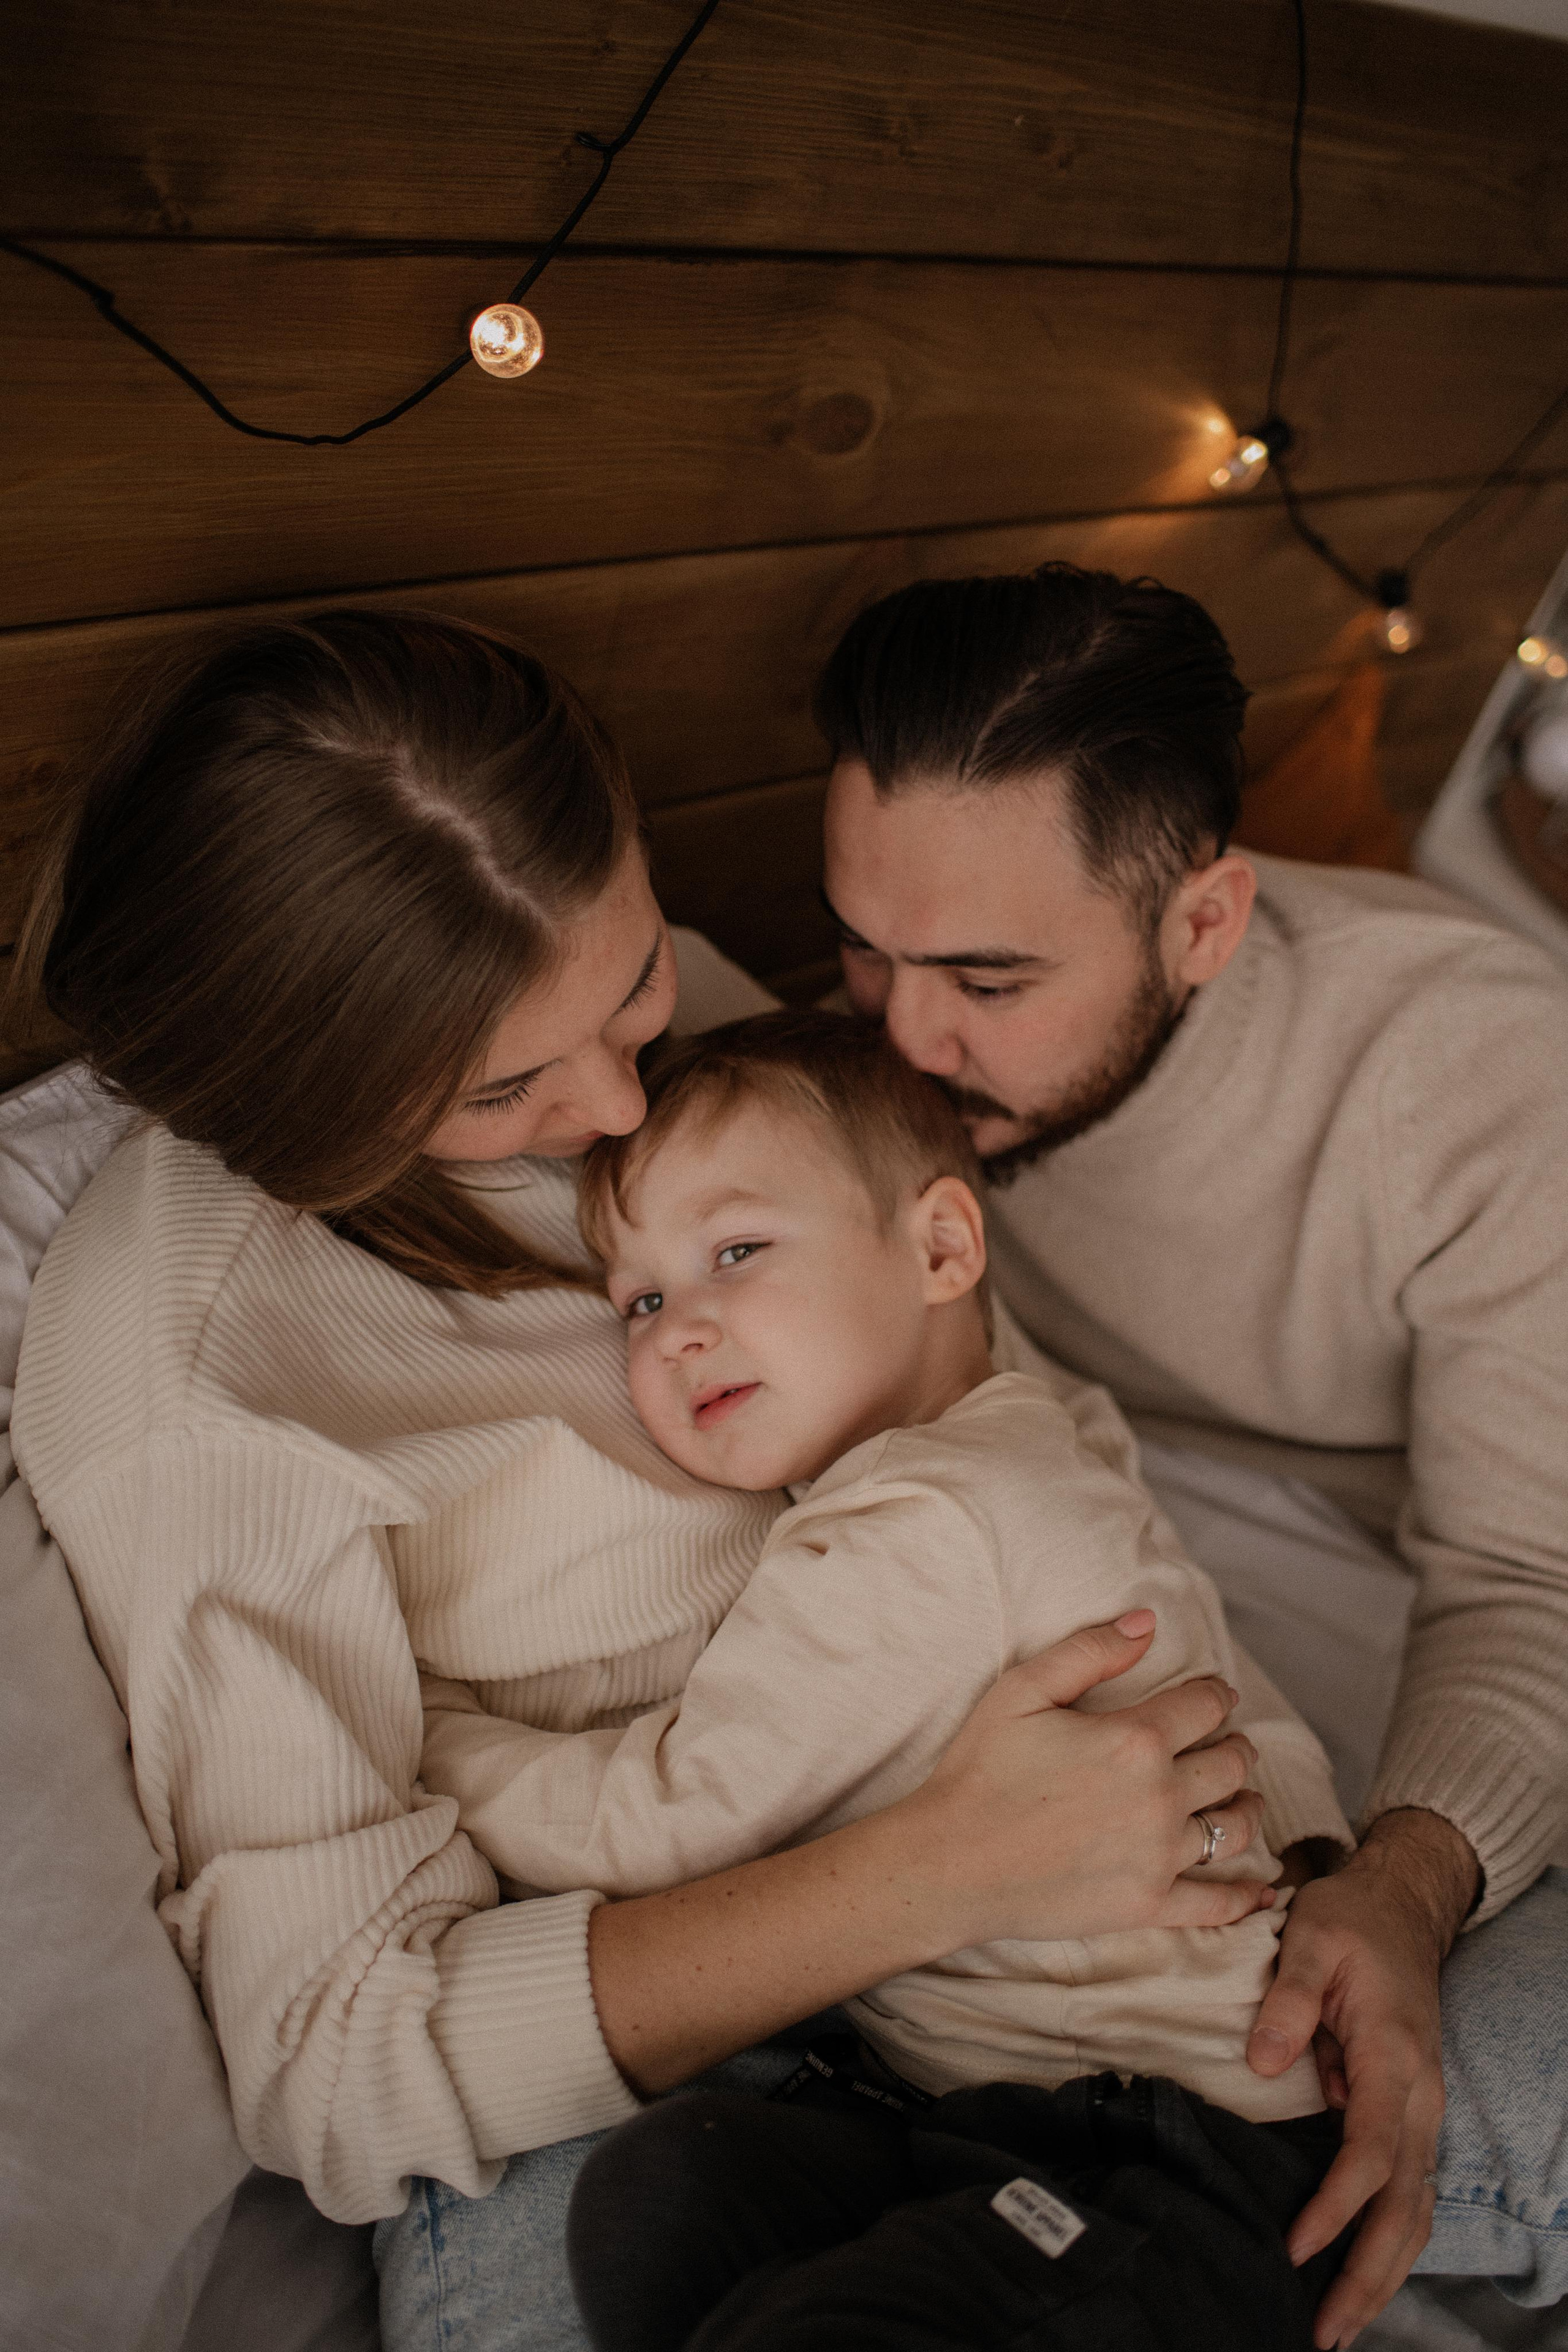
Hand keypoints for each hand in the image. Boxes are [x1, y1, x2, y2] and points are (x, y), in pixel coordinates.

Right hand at [907, 1608, 1272, 1948]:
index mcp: (1135, 1739)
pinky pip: (1217, 1903)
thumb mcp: (1023, 1690)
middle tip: (1231, 1744)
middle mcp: (1161, 1797)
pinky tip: (1264, 1893)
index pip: (1203, 1707)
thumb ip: (1090, 1651)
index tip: (1218, 1695)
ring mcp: (1159, 1857)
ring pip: (1235, 1828)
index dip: (1216, 1695)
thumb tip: (1147, 1623)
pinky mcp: (1149, 1905)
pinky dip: (1247, 1898)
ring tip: (1243, 1800)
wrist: (950, 1863)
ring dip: (1248, 1807)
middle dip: (1237, 1748)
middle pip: (1231, 1765)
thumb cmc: (980, 1770)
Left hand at [1247, 1808, 1479, 2349]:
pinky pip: (1409, 2190)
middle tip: (1326, 2333)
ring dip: (1383, 2271)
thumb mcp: (1312, 1939)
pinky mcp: (1412, 2112)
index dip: (1336, 2208)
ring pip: (1415, 2209)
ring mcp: (1423, 2108)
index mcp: (1393, 2057)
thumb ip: (1287, 2000)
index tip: (1296, 2249)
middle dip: (1369, 2274)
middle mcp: (1420, 2095)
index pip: (1370, 2153)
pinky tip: (1360, 2273)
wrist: (1402, 1904)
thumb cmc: (1352, 1920)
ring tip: (1340, 2326)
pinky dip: (1390, 2239)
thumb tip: (1262, 2062)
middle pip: (1404, 2205)